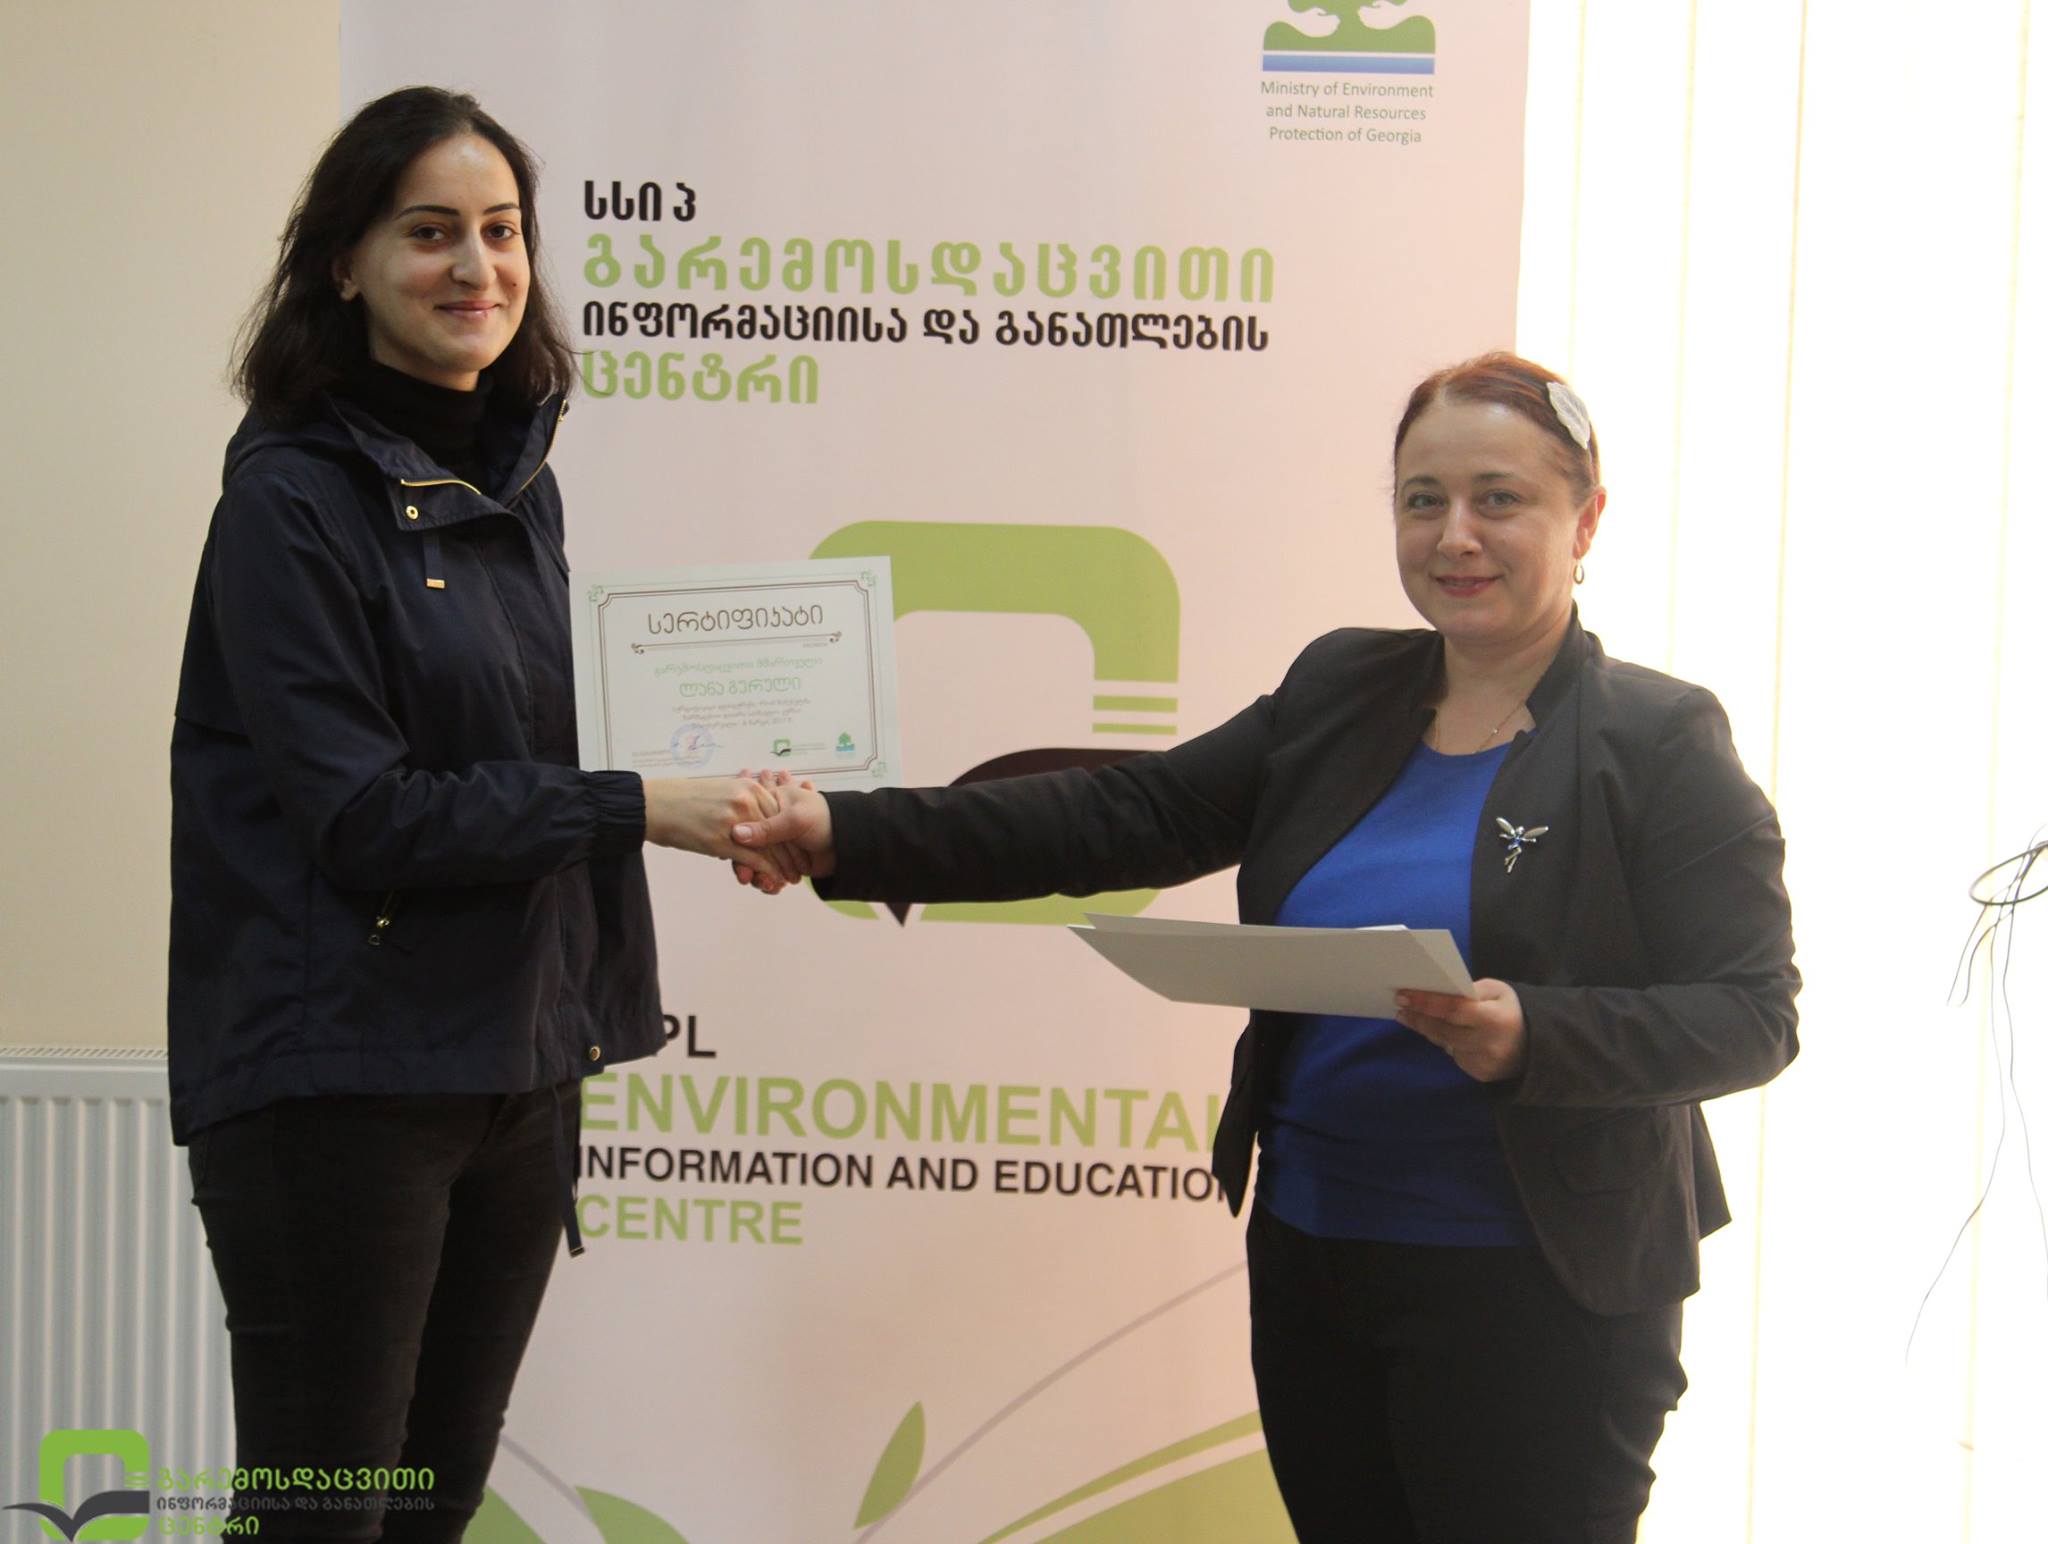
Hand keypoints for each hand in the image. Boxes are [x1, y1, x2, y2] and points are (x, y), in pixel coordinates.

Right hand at [643, 777, 802, 879]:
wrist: (655, 805)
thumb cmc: (684, 801)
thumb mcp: (720, 794)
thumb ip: (742, 806)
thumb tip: (754, 823)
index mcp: (748, 788)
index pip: (780, 814)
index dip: (792, 835)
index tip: (801, 850)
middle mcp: (746, 801)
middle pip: (780, 831)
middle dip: (792, 855)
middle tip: (800, 871)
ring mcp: (736, 820)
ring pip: (770, 848)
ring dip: (782, 867)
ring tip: (789, 881)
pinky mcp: (724, 839)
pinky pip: (754, 858)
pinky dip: (766, 872)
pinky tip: (772, 882)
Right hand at [731, 769, 834, 890]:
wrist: (848, 843)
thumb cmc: (825, 820)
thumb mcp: (795, 820)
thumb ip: (767, 828)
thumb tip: (737, 834)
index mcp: (768, 802)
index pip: (742, 821)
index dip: (735, 841)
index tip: (731, 857)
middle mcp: (767, 822)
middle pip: (744, 846)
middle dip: (745, 865)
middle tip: (748, 878)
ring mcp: (773, 843)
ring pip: (753, 862)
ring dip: (758, 876)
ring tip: (768, 885)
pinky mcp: (780, 860)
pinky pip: (766, 873)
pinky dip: (769, 882)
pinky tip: (774, 888)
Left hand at [1393, 980, 1527, 1082]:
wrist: (1537, 1046)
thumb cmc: (1511, 1011)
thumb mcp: (1499, 991)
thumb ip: (1471, 990)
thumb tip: (1439, 990)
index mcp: (1494, 1018)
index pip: (1453, 1009)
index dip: (1426, 1002)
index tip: (1402, 995)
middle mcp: (1487, 1043)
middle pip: (1443, 1030)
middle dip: (1418, 1017)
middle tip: (1399, 1006)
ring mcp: (1482, 1062)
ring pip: (1445, 1044)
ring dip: (1426, 1029)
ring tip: (1408, 1016)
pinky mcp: (1479, 1074)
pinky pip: (1454, 1055)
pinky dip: (1445, 1043)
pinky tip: (1438, 1031)